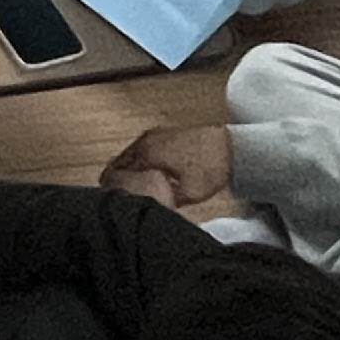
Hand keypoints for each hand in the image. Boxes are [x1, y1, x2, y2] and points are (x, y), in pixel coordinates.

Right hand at [102, 123, 235, 209]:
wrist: (231, 146)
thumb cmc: (210, 168)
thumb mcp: (188, 194)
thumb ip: (165, 200)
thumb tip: (153, 205)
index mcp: (146, 154)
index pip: (116, 169)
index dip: (111, 184)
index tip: (108, 194)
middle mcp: (146, 141)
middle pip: (121, 160)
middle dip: (117, 175)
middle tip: (117, 191)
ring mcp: (155, 135)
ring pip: (133, 153)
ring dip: (129, 166)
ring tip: (131, 183)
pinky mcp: (166, 134)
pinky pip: (144, 147)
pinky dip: (141, 159)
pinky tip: (148, 171)